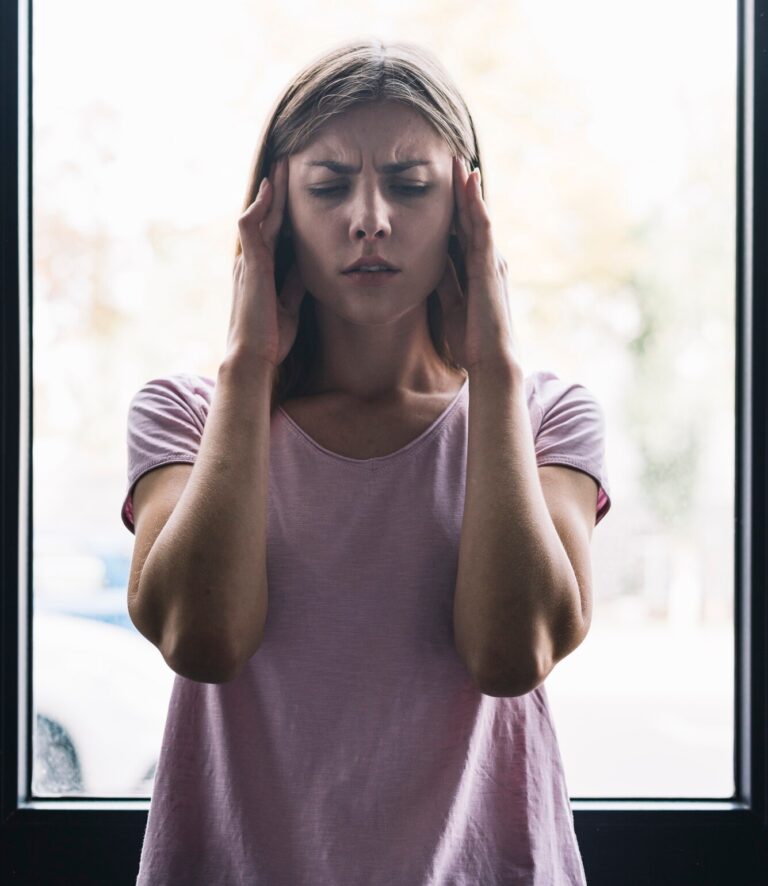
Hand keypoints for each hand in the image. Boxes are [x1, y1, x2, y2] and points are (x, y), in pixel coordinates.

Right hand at [228, 156, 305, 368]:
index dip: (282, 211)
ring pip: (259, 216)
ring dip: (270, 191)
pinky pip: (252, 226)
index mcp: (260, 272)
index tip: (293, 191)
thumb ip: (294, 283)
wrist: (254, 357)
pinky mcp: (250, 265)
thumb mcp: (290, 305)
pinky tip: (271, 189)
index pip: (272, 233)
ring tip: (281, 167)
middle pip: (265, 218)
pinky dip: (261, 206)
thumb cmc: (270, 338)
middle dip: (276, 192)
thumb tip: (307, 265)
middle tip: (286, 165)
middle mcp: (250, 262)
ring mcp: (248, 262)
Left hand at [435, 156, 522, 373]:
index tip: (443, 183)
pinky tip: (469, 187)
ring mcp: (492, 262)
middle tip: (453, 159)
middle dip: (463, 189)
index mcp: (478, 270)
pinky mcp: (491, 268)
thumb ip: (444, 280)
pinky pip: (484, 230)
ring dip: (469, 190)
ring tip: (460, 162)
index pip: (464, 231)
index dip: (454, 207)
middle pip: (473, 218)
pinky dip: (477, 206)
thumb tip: (430, 260)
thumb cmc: (471, 339)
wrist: (490, 361)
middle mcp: (489, 261)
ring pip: (479, 217)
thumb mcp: (450, 303)